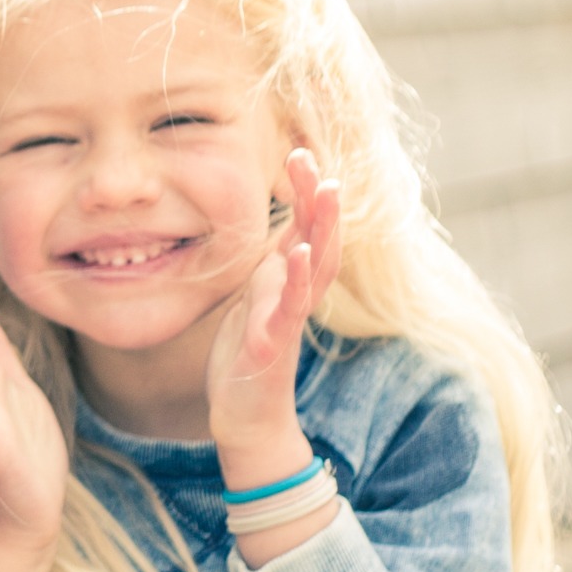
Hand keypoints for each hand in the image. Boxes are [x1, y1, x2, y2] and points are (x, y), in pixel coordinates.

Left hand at [208, 149, 343, 491]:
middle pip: (318, 245)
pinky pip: (286, 309)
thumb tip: (282, 227)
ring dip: (319, 233)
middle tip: (324, 167)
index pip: (305, 232)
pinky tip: (293, 255)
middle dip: (323, 206)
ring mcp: (287, 322)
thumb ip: (271, 264)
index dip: (308, 196)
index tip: (301, 153)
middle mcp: (295, 299)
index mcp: (287, 284)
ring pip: (311, 273)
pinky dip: (292, 281)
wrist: (246, 418)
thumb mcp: (257, 297)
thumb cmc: (250, 352)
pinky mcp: (271, 346)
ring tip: (325, 197)